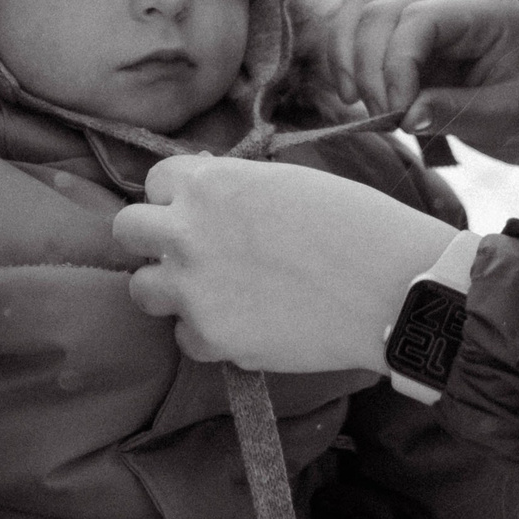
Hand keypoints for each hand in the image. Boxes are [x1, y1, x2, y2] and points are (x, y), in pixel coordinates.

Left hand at [112, 155, 454, 372]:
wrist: (392, 286)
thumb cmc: (355, 222)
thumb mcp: (285, 180)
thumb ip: (232, 186)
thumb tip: (202, 192)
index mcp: (208, 183)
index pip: (153, 182)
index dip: (178, 195)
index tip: (201, 209)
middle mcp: (186, 233)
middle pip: (126, 231)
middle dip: (152, 238)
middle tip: (188, 250)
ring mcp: (193, 290)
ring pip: (141, 289)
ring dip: (170, 288)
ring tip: (210, 291)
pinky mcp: (212, 339)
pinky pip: (184, 337)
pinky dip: (208, 333)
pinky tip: (245, 323)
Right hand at [314, 0, 518, 164]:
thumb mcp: (509, 118)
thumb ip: (457, 111)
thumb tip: (404, 114)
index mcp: (486, 9)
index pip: (420, 20)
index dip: (396, 65)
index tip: (398, 114)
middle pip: (383, 12)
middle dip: (373, 70)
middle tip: (388, 121)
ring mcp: (428, 9)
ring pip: (363, 10)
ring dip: (351, 60)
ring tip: (366, 108)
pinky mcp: (409, 31)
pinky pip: (361, 23)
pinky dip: (346, 55)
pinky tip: (353, 94)